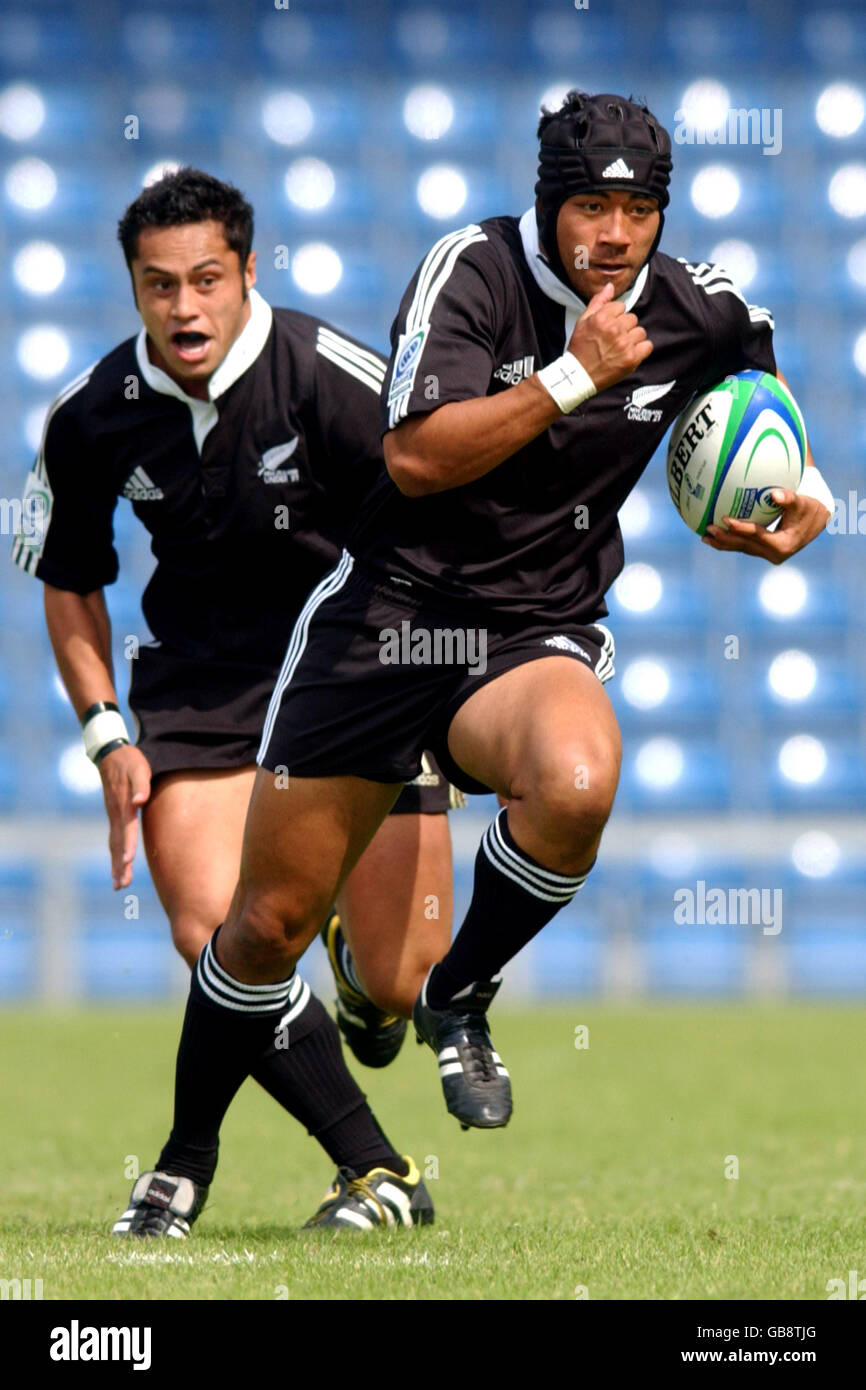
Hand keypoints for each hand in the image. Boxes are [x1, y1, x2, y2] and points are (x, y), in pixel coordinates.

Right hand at [98, 744, 151, 889]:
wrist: (111, 754)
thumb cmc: (130, 761)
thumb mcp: (139, 768)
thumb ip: (141, 784)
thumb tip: (139, 800)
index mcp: (123, 805)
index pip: (126, 829)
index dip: (127, 845)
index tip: (127, 861)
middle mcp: (116, 814)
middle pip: (117, 844)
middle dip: (120, 865)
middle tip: (121, 885)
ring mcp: (113, 816)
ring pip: (114, 844)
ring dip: (116, 865)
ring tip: (119, 885)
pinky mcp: (114, 815)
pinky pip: (114, 839)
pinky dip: (116, 854)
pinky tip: (119, 864)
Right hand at [567, 280, 652, 391]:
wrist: (578, 376)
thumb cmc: (580, 348)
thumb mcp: (583, 321)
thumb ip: (598, 302)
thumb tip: (611, 285)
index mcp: (602, 318)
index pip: (621, 307)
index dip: (614, 317)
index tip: (607, 328)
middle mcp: (614, 329)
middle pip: (632, 319)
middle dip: (624, 328)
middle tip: (613, 340)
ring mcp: (624, 344)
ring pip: (640, 332)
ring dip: (633, 339)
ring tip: (620, 347)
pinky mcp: (631, 359)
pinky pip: (647, 346)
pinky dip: (640, 350)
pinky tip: (629, 353)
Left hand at [701, 488, 830, 563]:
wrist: (816, 522)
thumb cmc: (809, 509)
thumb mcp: (803, 503)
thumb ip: (789, 499)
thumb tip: (775, 494)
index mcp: (783, 545)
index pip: (757, 536)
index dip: (741, 528)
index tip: (725, 519)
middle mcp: (774, 554)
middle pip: (744, 546)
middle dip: (725, 538)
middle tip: (708, 528)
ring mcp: (767, 554)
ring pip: (741, 549)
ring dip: (723, 543)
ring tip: (704, 536)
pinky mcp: (762, 552)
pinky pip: (742, 547)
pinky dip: (729, 542)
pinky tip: (713, 537)